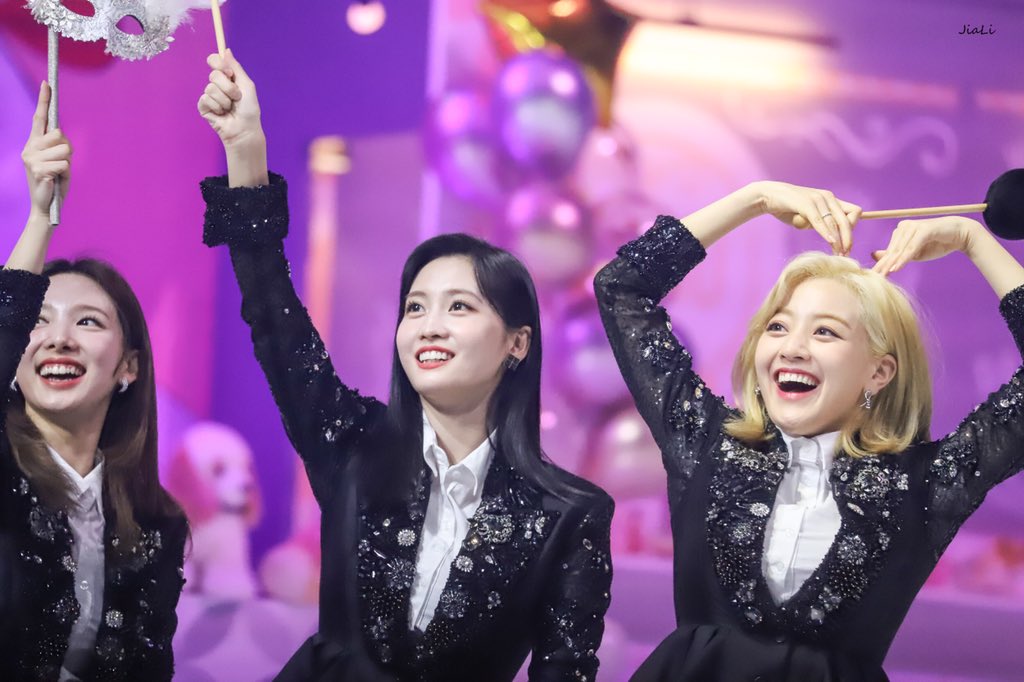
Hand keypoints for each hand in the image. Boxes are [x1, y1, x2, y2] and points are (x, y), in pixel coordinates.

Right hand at [22, 82, 70, 218]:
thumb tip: (61, 136)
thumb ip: (59, 147)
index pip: (39, 118)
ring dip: (67, 163)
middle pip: (59, 135)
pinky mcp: (38, 170)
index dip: (44, 100)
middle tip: (61, 164)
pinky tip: (55, 180)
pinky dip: (65, 173)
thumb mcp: (59, 161)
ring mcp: (31, 158)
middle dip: (67, 149)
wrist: (45, 207)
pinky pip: (64, 164)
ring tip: (58, 173)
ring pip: (64, 150)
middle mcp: (29, 147)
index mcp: (34, 143)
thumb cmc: (55, 182)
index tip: (46, 83)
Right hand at [198, 49, 262, 149]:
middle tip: (236, 97)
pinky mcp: (203, 107)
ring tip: (230, 108)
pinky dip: (217, 107)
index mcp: (227, 78)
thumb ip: (236, 67)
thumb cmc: (249, 109)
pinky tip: (221, 113)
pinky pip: (205, 99)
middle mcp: (217, 85)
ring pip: (210, 88)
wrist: (244, 129)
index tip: (228, 72)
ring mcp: (209, 95)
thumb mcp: (246, 85)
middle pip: (213, 74)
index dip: (219, 64)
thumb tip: (226, 50)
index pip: (214, 61)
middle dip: (228, 87)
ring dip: (224, 100)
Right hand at [756, 181, 860, 254]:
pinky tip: (830, 241)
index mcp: (830, 199)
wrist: (768, 196)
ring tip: (838, 253)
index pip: (854, 213)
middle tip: (845, 254)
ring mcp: (818, 199)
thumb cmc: (787, 208)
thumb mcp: (808, 217)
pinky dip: (826, 232)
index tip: (844, 243)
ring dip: (838, 240)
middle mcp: (828, 197)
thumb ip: (819, 224)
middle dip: (848, 239)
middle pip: (848, 219)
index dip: (851, 229)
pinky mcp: (806, 203)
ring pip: (835, 222)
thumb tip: (832, 237)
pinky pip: (819, 221)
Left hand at [871, 216, 977, 274]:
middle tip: (874, 279)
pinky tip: (896, 268)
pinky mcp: (923, 230)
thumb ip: (896, 255)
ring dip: (892, 264)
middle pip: (893, 250)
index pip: (890, 251)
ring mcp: (913, 227)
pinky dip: (904, 258)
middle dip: (884, 266)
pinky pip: (912, 247)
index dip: (882, 264)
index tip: (872, 276)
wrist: (960, 235)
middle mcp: (904, 226)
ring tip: (882, 276)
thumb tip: (874, 255)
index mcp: (900, 231)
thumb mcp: (914, 253)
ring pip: (901, 249)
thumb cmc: (936, 244)